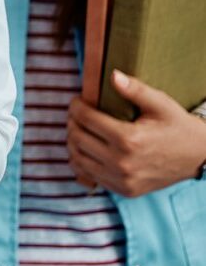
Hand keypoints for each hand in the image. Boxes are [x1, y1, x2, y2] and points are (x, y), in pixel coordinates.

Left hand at [67, 71, 205, 197]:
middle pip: (78, 138)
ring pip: (79, 159)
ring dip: (73, 142)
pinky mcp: (125, 190)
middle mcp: (123, 163)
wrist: (199, 157)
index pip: (86, 119)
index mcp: (129, 139)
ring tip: (79, 129)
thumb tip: (113, 75)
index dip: (76, 106)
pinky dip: (82, 162)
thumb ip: (135, 89)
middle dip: (72, 122)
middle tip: (77, 113)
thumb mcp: (161, 104)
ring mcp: (123, 180)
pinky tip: (86, 149)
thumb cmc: (178, 127)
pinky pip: (90, 177)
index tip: (78, 100)